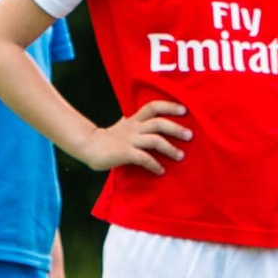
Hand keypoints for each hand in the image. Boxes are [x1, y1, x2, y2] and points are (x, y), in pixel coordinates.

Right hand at [75, 100, 189, 174]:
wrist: (88, 146)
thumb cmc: (110, 138)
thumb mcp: (126, 125)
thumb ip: (139, 123)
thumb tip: (158, 122)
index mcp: (134, 119)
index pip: (153, 106)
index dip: (169, 106)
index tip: (184, 109)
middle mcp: (134, 127)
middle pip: (158, 122)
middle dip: (176, 128)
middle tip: (190, 136)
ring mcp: (129, 140)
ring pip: (154, 140)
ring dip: (170, 148)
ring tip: (180, 156)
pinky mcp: (124, 153)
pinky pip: (143, 158)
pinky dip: (154, 165)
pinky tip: (161, 171)